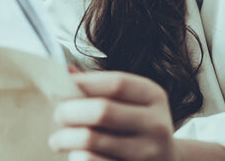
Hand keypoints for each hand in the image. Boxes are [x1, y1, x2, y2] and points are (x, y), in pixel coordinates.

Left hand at [50, 71, 175, 160]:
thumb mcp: (130, 99)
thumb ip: (100, 85)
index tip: (63, 84)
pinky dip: (77, 157)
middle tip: (57, 115)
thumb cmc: (136, 123)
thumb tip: (65, 71)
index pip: (117, 84)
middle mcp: (156, 125)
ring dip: (66, 138)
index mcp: (154, 97)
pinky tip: (74, 154)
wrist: (166, 160)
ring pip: (92, 141)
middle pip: (102, 111)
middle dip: (70, 111)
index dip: (85, 82)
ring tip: (57, 139)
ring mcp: (148, 153)